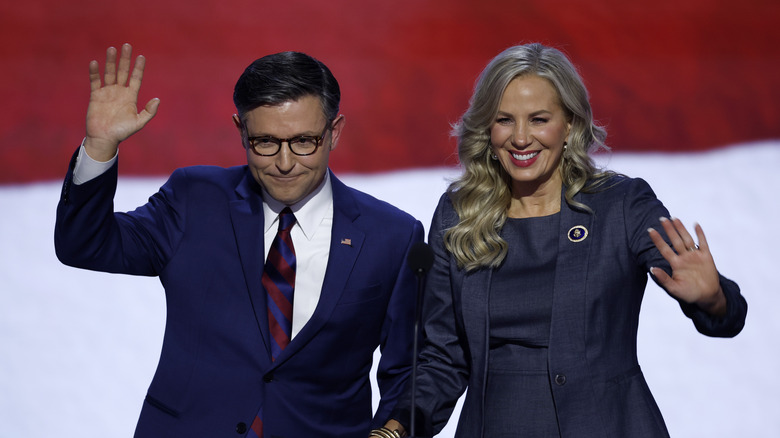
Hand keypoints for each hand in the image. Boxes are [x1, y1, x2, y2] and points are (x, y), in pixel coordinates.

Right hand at [84, 43, 159, 160]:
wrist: (105, 138)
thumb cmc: (122, 132)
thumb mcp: (139, 123)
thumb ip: (149, 112)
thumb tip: (157, 99)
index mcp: (131, 96)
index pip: (136, 78)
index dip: (138, 68)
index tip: (141, 57)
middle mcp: (119, 91)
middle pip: (123, 72)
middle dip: (125, 59)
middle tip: (127, 45)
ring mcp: (107, 92)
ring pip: (109, 73)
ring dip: (111, 62)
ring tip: (112, 49)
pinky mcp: (96, 95)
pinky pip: (95, 81)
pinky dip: (95, 72)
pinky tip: (95, 62)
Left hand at [648, 217, 726, 315]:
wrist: (707, 296)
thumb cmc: (689, 294)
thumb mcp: (674, 288)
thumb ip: (664, 279)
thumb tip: (652, 269)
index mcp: (675, 264)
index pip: (664, 249)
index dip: (657, 240)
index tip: (650, 230)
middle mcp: (684, 257)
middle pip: (675, 241)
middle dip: (669, 230)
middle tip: (662, 219)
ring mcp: (695, 256)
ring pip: (687, 239)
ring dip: (681, 229)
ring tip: (674, 218)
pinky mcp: (706, 256)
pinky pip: (703, 243)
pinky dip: (700, 234)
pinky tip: (695, 224)